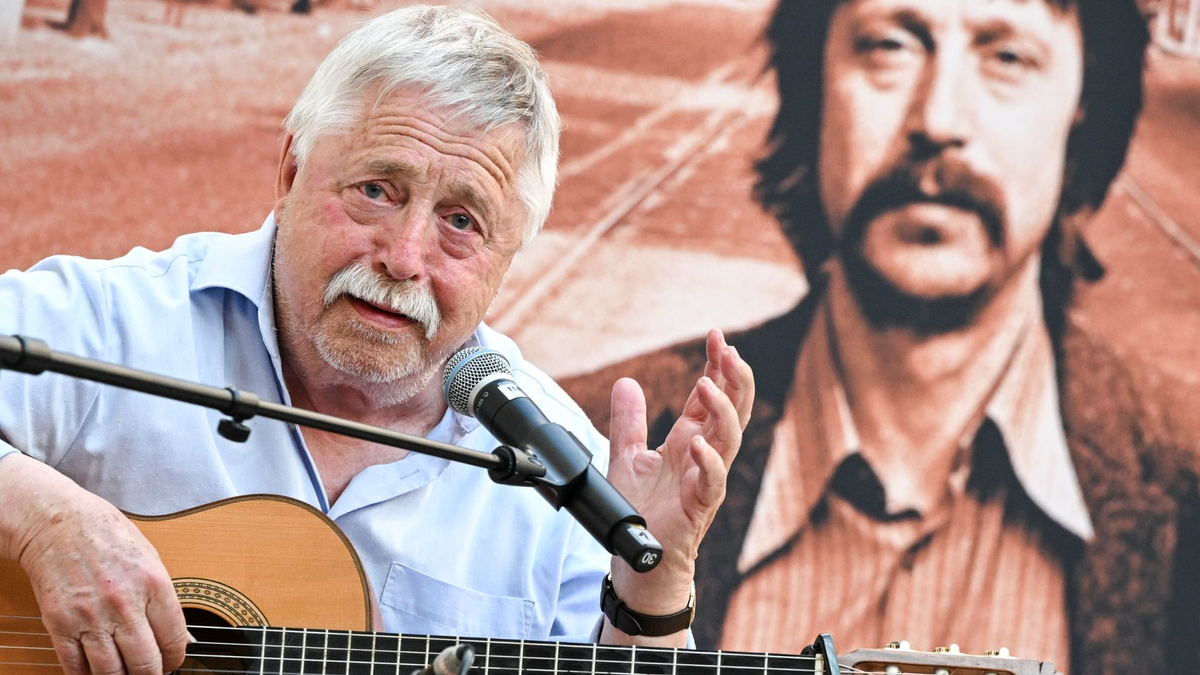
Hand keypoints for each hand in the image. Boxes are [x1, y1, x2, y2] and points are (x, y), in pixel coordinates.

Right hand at [0, 455, 188, 674]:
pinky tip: (95, 670)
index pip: (173, 638)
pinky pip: (76, 667)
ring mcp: (90, 616)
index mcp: (153, 583)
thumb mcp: (151, 559)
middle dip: (151, 674)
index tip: (173, 661)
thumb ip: (166, 600)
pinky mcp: (60, 624)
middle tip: (150, 672)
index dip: (176, 658)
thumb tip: (182, 638)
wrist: (58, 523)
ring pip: (111, 672)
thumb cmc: (108, 536)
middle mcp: (124, 603)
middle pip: (144, 662)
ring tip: (125, 673)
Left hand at [602, 330, 752, 640]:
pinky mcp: (698, 509)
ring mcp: (705, 482)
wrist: (639, 561)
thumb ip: (628, 422)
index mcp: (690, 441)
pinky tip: (699, 444)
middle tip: (728, 350)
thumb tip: (626, 382)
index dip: (717, 367)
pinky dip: (708, 463)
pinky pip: (713, 483)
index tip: (717, 337)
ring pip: (729, 441)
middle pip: (732, 411)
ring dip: (723, 411)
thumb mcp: (626, 457)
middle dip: (734, 379)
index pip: (712, 397)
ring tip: (709, 385)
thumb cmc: (641, 512)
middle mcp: (704, 457)